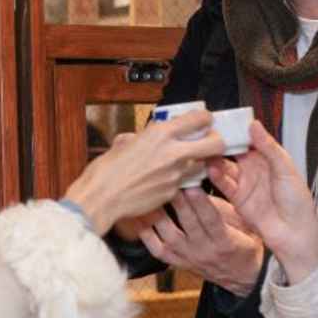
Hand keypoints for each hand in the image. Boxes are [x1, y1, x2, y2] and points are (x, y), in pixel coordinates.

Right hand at [64, 110, 225, 234]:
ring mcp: (176, 174)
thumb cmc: (106, 169)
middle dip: (216, 141)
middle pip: (215, 144)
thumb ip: (144, 135)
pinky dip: (178, 179)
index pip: (199, 119)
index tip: (203, 120)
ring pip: (202, 165)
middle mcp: (174, 152)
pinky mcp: (173, 192)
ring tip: (181, 162)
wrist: (101, 198)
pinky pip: (184, 182)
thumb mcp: (123, 142)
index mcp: (160, 133)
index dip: (205, 119)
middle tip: (209, 141)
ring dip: (197, 162)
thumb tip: (152, 130)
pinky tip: (163, 179)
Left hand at [139, 188, 264, 295]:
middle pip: (188, 224)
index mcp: (225, 241)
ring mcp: (188, 258)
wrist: (242, 277)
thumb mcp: (242, 225)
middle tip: (168, 181)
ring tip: (150, 196)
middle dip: (178, 201)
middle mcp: (204, 251)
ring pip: (169, 236)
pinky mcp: (177, 263)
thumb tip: (200, 186)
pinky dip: (145, 234)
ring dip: (158, 215)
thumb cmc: (243, 244)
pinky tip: (138, 218)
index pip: (211, 219)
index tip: (192, 184)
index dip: (200, 202)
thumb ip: (222, 208)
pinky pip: (157, 249)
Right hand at [207, 122, 317, 282]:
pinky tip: (209, 170)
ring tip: (203, 152)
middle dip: (219, 144)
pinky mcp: (237, 199)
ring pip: (224, 168)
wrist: (295, 234)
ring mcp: (244, 184)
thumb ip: (268, 147)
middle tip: (204, 135)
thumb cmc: (298, 202)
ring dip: (214, 160)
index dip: (234, 130)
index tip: (220, 121)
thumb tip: (254, 125)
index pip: (247, 139)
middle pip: (232, 152)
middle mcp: (253, 169)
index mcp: (268, 158)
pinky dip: (215, 178)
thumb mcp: (285, 169)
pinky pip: (223, 185)